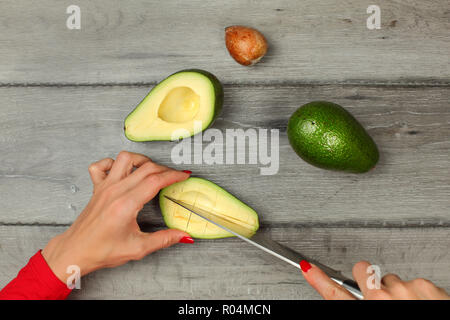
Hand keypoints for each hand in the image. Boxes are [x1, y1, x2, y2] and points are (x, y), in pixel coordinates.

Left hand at [42, 151, 191, 283]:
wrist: (75, 251)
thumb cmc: (101, 251)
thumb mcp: (138, 248)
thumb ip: (164, 240)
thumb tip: (183, 235)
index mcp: (126, 204)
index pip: (155, 180)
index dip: (173, 176)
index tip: (184, 176)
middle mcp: (115, 191)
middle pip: (145, 168)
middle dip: (165, 169)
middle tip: (175, 177)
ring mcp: (104, 187)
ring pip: (125, 158)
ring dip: (141, 160)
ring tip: (151, 169)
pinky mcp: (97, 188)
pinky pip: (102, 165)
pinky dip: (114, 163)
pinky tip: (123, 171)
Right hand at [300, 260, 448, 299]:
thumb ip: (362, 306)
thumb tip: (361, 299)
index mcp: (366, 311)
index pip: (335, 294)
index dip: (319, 280)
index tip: (308, 268)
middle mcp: (381, 298)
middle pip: (363, 272)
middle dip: (369, 279)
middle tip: (381, 296)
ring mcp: (403, 289)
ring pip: (391, 278)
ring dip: (399, 291)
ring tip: (410, 308)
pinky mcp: (424, 285)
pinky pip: (414, 281)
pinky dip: (419, 293)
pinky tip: (425, 306)